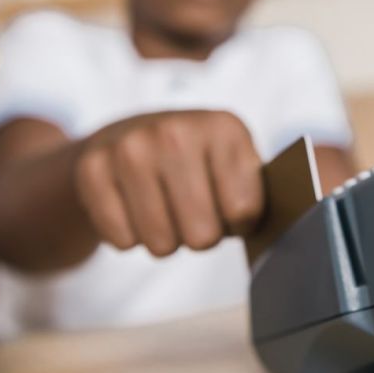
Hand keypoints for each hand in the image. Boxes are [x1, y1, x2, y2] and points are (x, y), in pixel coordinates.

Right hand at [73, 110, 262, 256]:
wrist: (128, 136)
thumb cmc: (198, 164)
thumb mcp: (235, 163)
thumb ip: (261, 194)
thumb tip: (282, 229)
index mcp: (224, 127)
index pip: (244, 211)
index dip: (239, 223)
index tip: (231, 209)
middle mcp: (176, 130)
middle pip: (203, 235)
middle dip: (202, 237)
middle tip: (195, 215)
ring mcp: (130, 147)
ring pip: (161, 244)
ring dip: (167, 241)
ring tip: (166, 211)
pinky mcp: (91, 168)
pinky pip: (123, 241)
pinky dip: (130, 237)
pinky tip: (133, 208)